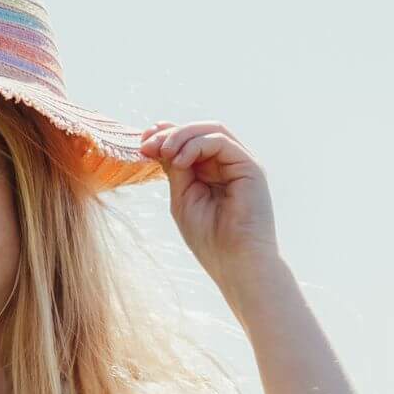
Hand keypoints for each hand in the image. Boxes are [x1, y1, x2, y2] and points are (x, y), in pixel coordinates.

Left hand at [139, 121, 279, 277]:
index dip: (166, 135)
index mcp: (213, 172)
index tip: (142, 142)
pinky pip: (221, 141)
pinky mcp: (251, 167)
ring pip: (211, 130)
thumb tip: (159, 142)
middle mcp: (229, 165)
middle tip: (147, 145)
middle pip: (200, 131)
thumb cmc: (210, 239)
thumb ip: (174, 169)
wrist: (236, 263)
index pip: (190, 142)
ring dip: (181, 136)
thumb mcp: (182, 198)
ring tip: (163, 152)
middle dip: (170, 134)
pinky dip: (196, 145)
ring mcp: (241, 164)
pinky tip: (179, 161)